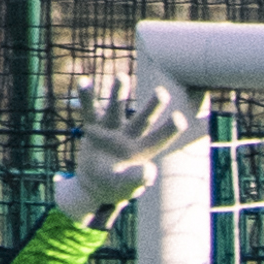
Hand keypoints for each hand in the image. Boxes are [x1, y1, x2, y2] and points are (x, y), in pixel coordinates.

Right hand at [53, 77, 187, 223]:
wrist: (94, 184)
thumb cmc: (116, 186)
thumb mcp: (126, 187)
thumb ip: (136, 180)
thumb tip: (149, 171)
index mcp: (143, 151)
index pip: (159, 139)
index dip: (170, 130)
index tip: (180, 118)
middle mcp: (130, 136)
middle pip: (143, 119)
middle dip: (152, 106)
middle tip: (162, 92)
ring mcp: (112, 129)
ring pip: (116, 108)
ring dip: (118, 93)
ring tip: (122, 76)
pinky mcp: (94, 128)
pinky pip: (90, 111)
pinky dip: (86, 97)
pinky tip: (83, 81)